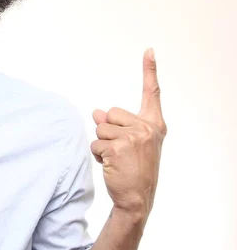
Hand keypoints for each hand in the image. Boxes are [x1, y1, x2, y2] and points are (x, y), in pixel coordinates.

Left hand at [91, 48, 166, 218]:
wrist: (137, 198)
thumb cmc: (135, 170)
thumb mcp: (131, 144)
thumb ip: (117, 125)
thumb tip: (96, 112)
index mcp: (154, 125)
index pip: (152, 93)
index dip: (149, 70)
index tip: (148, 51)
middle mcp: (146, 128)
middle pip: (110, 113)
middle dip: (108, 131)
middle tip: (121, 151)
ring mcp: (133, 137)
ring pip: (99, 129)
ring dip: (102, 145)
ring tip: (116, 160)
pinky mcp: (118, 147)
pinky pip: (95, 144)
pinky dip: (97, 155)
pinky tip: (111, 166)